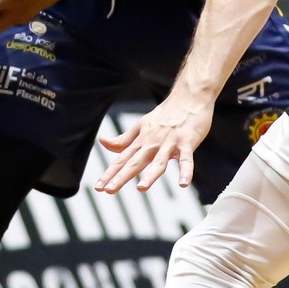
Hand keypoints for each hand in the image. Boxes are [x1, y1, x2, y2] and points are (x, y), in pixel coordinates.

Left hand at [95, 90, 215, 192]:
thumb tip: (102, 142)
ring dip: (150, 175)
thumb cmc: (166, 114)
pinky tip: (184, 183)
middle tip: (109, 190)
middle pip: (135, 162)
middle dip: (122, 176)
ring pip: (159, 161)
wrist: (189, 97)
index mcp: (141, 141)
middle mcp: (153, 143)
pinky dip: (185, 171)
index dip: (110, 173)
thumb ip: (124, 139)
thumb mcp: (142, 126)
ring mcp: (170, 142)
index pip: (122, 159)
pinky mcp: (187, 142)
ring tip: (141, 188)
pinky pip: (186, 159)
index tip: (99, 187)